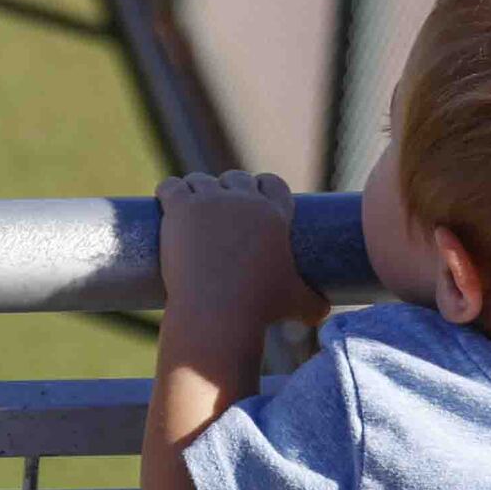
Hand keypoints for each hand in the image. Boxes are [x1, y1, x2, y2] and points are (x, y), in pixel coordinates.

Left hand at [156, 171, 310, 343]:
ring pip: (200, 180)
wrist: (218, 312)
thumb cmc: (259, 309)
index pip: (272, 182)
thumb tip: (326, 311)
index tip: (253, 198)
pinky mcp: (181, 209)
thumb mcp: (298, 304)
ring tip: (191, 206)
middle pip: (236, 177)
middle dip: (229, 188)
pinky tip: (165, 198)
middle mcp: (244, 200)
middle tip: (220, 210)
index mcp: (275, 214)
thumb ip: (315, 303)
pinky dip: (168, 191)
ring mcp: (210, 201)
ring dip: (196, 190)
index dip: (262, 187)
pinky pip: (170, 186)